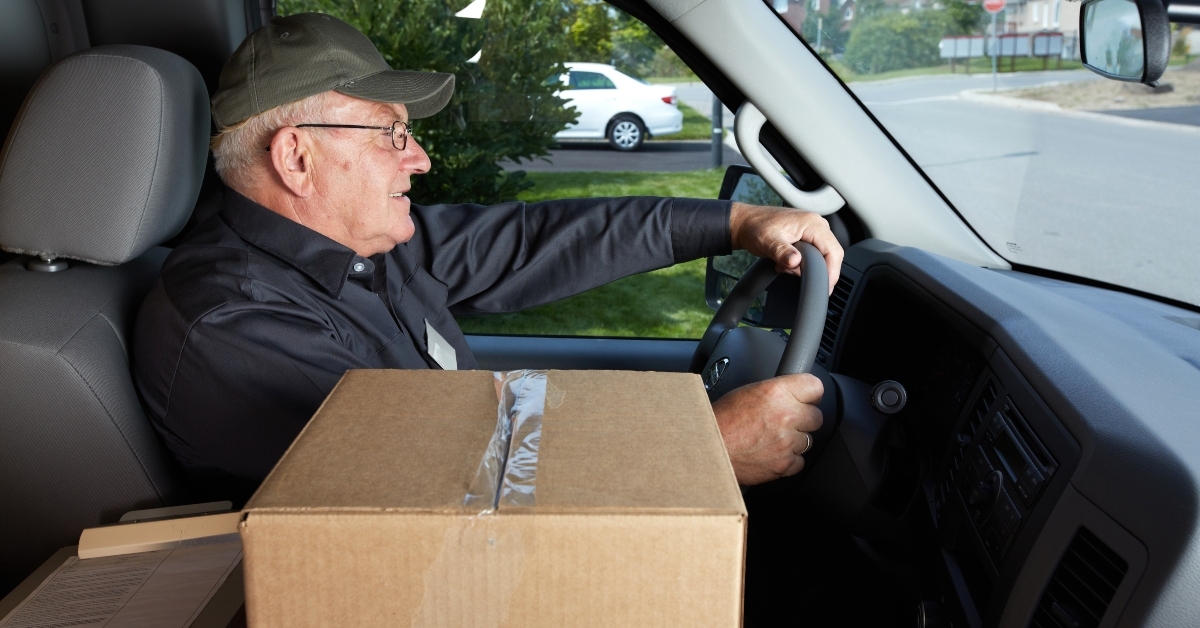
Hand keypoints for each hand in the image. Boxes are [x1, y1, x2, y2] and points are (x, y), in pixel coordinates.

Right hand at [711, 373, 823, 485]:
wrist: (706, 449)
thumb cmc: (720, 421)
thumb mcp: (747, 392)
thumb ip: (775, 392)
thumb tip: (791, 394)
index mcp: (776, 392)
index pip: (815, 386)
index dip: (809, 393)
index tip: (806, 397)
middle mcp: (786, 415)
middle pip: (816, 416)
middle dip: (803, 418)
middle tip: (785, 420)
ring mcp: (787, 442)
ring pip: (808, 440)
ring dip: (794, 439)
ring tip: (771, 437)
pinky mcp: (784, 464)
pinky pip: (799, 461)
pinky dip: (788, 459)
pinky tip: (771, 452)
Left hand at [729, 202, 843, 293]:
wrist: (745, 223)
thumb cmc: (755, 227)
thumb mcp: (768, 242)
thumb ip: (782, 252)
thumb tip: (795, 261)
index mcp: (812, 223)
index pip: (833, 251)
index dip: (832, 272)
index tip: (825, 288)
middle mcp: (817, 225)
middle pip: (832, 255)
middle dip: (818, 271)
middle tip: (800, 278)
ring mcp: (813, 231)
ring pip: (823, 257)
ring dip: (807, 268)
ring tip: (787, 267)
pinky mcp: (808, 237)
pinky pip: (815, 255)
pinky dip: (803, 264)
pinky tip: (788, 264)